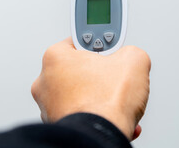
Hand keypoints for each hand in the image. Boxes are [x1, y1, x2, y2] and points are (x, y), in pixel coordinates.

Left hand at [31, 37, 150, 139]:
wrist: (99, 137)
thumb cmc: (104, 104)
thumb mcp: (133, 60)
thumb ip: (131, 52)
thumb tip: (132, 57)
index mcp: (55, 57)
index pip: (80, 41)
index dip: (101, 45)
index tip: (111, 49)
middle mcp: (45, 80)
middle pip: (81, 69)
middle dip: (101, 74)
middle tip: (116, 78)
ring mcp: (49, 105)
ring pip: (82, 93)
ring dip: (100, 96)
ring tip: (116, 100)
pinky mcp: (57, 123)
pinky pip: (81, 111)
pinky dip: (97, 113)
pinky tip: (112, 115)